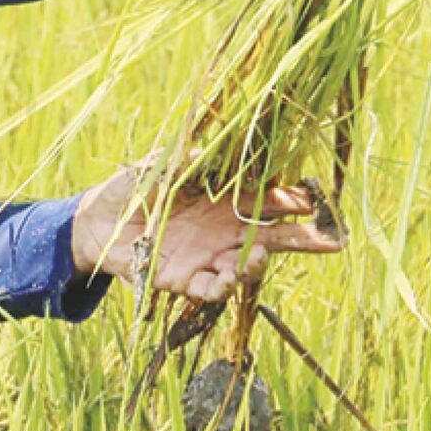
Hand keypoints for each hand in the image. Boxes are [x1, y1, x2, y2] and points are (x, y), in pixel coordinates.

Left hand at [70, 169, 345, 302]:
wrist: (97, 221)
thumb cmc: (136, 186)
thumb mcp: (165, 164)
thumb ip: (195, 157)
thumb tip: (227, 139)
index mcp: (228, 198)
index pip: (271, 198)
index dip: (294, 199)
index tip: (314, 200)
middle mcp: (226, 230)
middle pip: (276, 235)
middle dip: (306, 239)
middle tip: (332, 242)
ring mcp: (209, 257)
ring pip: (247, 267)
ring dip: (257, 264)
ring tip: (257, 256)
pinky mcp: (185, 280)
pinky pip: (212, 290)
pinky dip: (222, 288)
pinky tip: (226, 279)